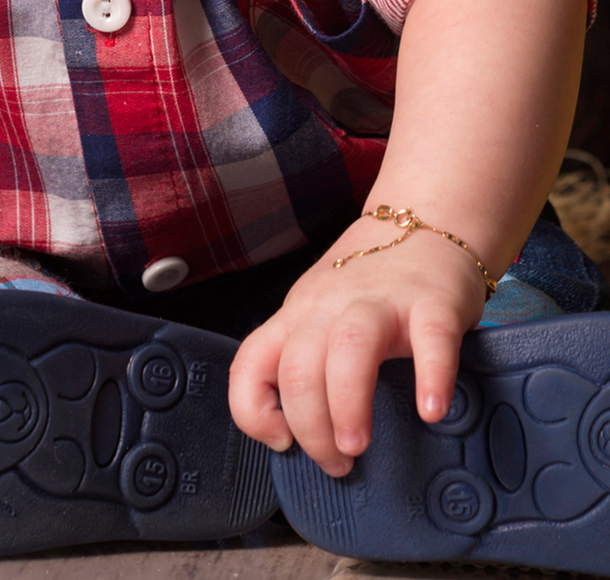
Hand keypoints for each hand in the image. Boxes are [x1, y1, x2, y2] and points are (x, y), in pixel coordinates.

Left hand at [227, 217, 488, 475]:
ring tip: (358, 446)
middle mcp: (330, 305)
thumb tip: (302, 435)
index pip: (250, 361)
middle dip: (310, 426)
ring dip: (347, 403)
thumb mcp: (320, 314)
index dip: (252, 410)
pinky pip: (431, 338)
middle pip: (298, 364)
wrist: (425, 221)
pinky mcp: (433, 301)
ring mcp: (381, 300)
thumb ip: (307, 360)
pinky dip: (431, 376)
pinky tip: (431, 410)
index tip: (282, 442)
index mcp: (298, 314)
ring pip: (348, 346)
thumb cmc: (371, 283)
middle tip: (337, 462)